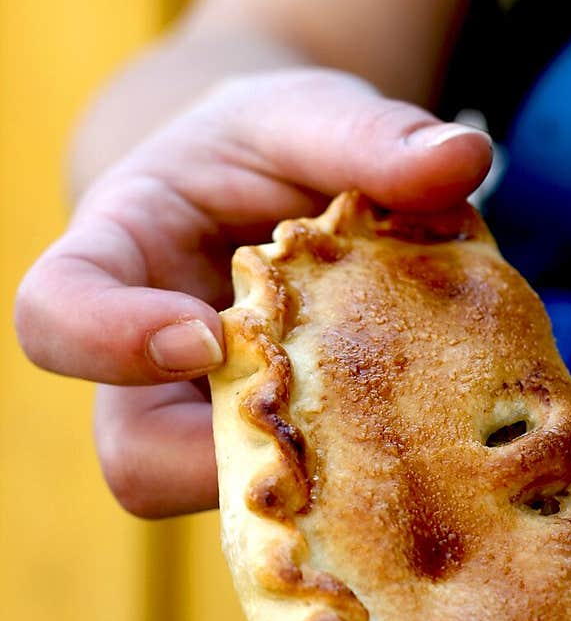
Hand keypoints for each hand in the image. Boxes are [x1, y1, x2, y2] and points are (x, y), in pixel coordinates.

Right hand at [15, 68, 492, 516]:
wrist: (290, 188)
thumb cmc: (274, 143)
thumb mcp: (312, 114)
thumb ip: (370, 134)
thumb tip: (465, 159)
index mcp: (118, 260)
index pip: (56, 316)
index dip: (112, 342)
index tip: (204, 332)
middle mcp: (143, 369)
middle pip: (138, 460)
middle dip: (240, 453)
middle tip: (342, 402)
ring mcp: (207, 428)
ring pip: (232, 503)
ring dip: (318, 480)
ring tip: (408, 412)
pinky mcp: (274, 463)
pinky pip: (303, 506)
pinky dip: (367, 484)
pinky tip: (434, 432)